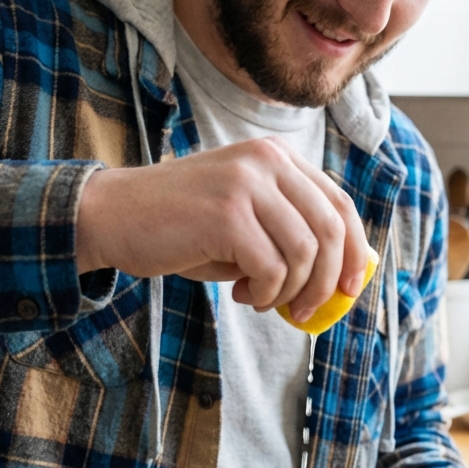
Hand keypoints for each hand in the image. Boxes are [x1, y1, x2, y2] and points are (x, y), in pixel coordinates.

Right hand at [76, 138, 368, 319]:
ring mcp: (247, 184)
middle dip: (328, 281)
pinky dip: (266, 294)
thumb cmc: (180, 227)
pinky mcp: (227, 214)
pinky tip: (242, 295)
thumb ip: (286, 235)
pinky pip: (273, 269)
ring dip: (291, 292)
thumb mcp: (243, 220)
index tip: (351, 288)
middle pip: (331, 230)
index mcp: (276, 156)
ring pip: (306, 254)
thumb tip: (337, 279)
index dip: (355, 251)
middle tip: (305, 311)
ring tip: (262, 300)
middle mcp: (267, 160)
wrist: (112, 216)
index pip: (339, 204)